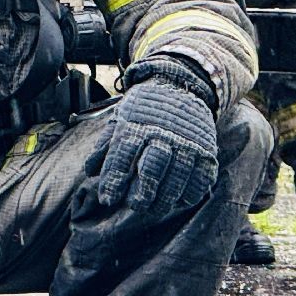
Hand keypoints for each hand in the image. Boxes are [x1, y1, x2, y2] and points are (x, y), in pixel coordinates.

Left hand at [91, 58, 218, 213]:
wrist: (179, 86)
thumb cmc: (143, 109)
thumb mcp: (120, 119)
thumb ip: (106, 145)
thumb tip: (90, 172)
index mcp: (135, 126)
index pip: (121, 157)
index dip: (113, 180)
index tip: (107, 200)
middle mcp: (161, 133)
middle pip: (151, 168)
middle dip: (143, 192)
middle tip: (136, 206)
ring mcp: (186, 141)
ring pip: (177, 175)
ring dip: (166, 197)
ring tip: (156, 209)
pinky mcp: (205, 148)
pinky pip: (201, 175)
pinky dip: (191, 191)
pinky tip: (181, 200)